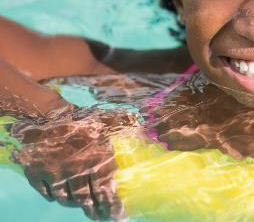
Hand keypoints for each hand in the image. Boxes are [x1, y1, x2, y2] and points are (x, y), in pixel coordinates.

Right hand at [10, 108, 137, 219]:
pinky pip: (47, 193)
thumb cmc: (85, 118)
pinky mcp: (36, 173)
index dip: (114, 208)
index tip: (120, 217)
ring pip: (66, 199)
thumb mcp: (111, 121)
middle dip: (95, 212)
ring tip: (83, 205)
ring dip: (75, 204)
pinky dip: (54, 196)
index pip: (107, 193)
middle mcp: (77, 170)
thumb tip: (146, 130)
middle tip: (100, 217)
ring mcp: (55, 174)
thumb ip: (128, 127)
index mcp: (98, 160)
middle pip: (86, 201)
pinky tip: (60, 194)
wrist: (50, 113)